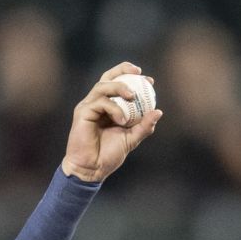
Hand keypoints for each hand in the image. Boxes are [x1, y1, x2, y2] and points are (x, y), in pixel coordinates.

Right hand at [62, 62, 162, 182]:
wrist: (93, 169)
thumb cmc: (109, 154)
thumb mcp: (131, 139)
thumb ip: (144, 126)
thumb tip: (158, 112)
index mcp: (108, 107)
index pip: (118, 84)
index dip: (131, 77)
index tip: (149, 80)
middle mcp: (97, 103)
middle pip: (107, 77)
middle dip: (123, 70)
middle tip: (139, 73)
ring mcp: (88, 106)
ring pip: (103, 86)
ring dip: (119, 88)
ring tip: (133, 97)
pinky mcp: (82, 112)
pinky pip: (100, 102)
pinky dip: (114, 108)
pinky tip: (122, 120)